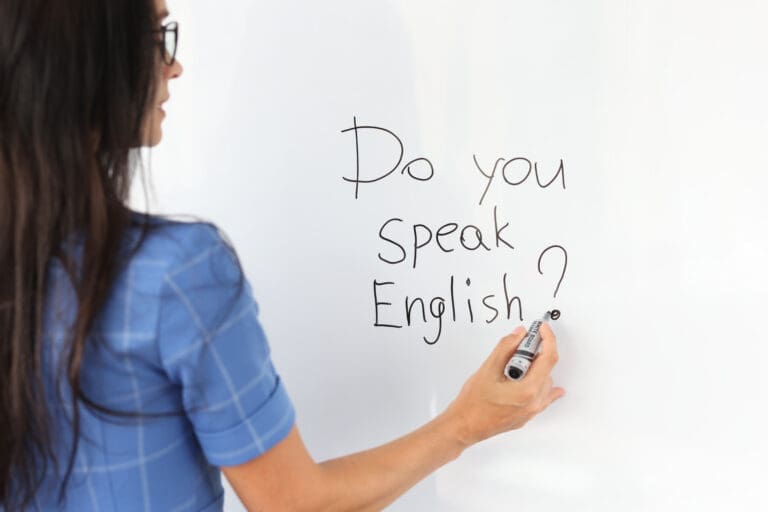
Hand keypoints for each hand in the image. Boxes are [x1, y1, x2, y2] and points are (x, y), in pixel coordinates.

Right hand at [441, 323, 564, 447]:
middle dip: (536, 353)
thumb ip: (506, 347)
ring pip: (544, 382)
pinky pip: (543, 397)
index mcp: (528, 390)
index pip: (548, 358)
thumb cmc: (473, 403)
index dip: (548, 339)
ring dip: (535, 369)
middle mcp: (534, 402)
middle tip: (521, 344)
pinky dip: (543, 386)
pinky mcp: (526, 416)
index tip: (542, 328)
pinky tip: (548, 385)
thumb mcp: (487, 369)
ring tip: (512, 367)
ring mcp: (531, 411)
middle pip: (546, 370)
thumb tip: (519, 334)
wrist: (464, 426)